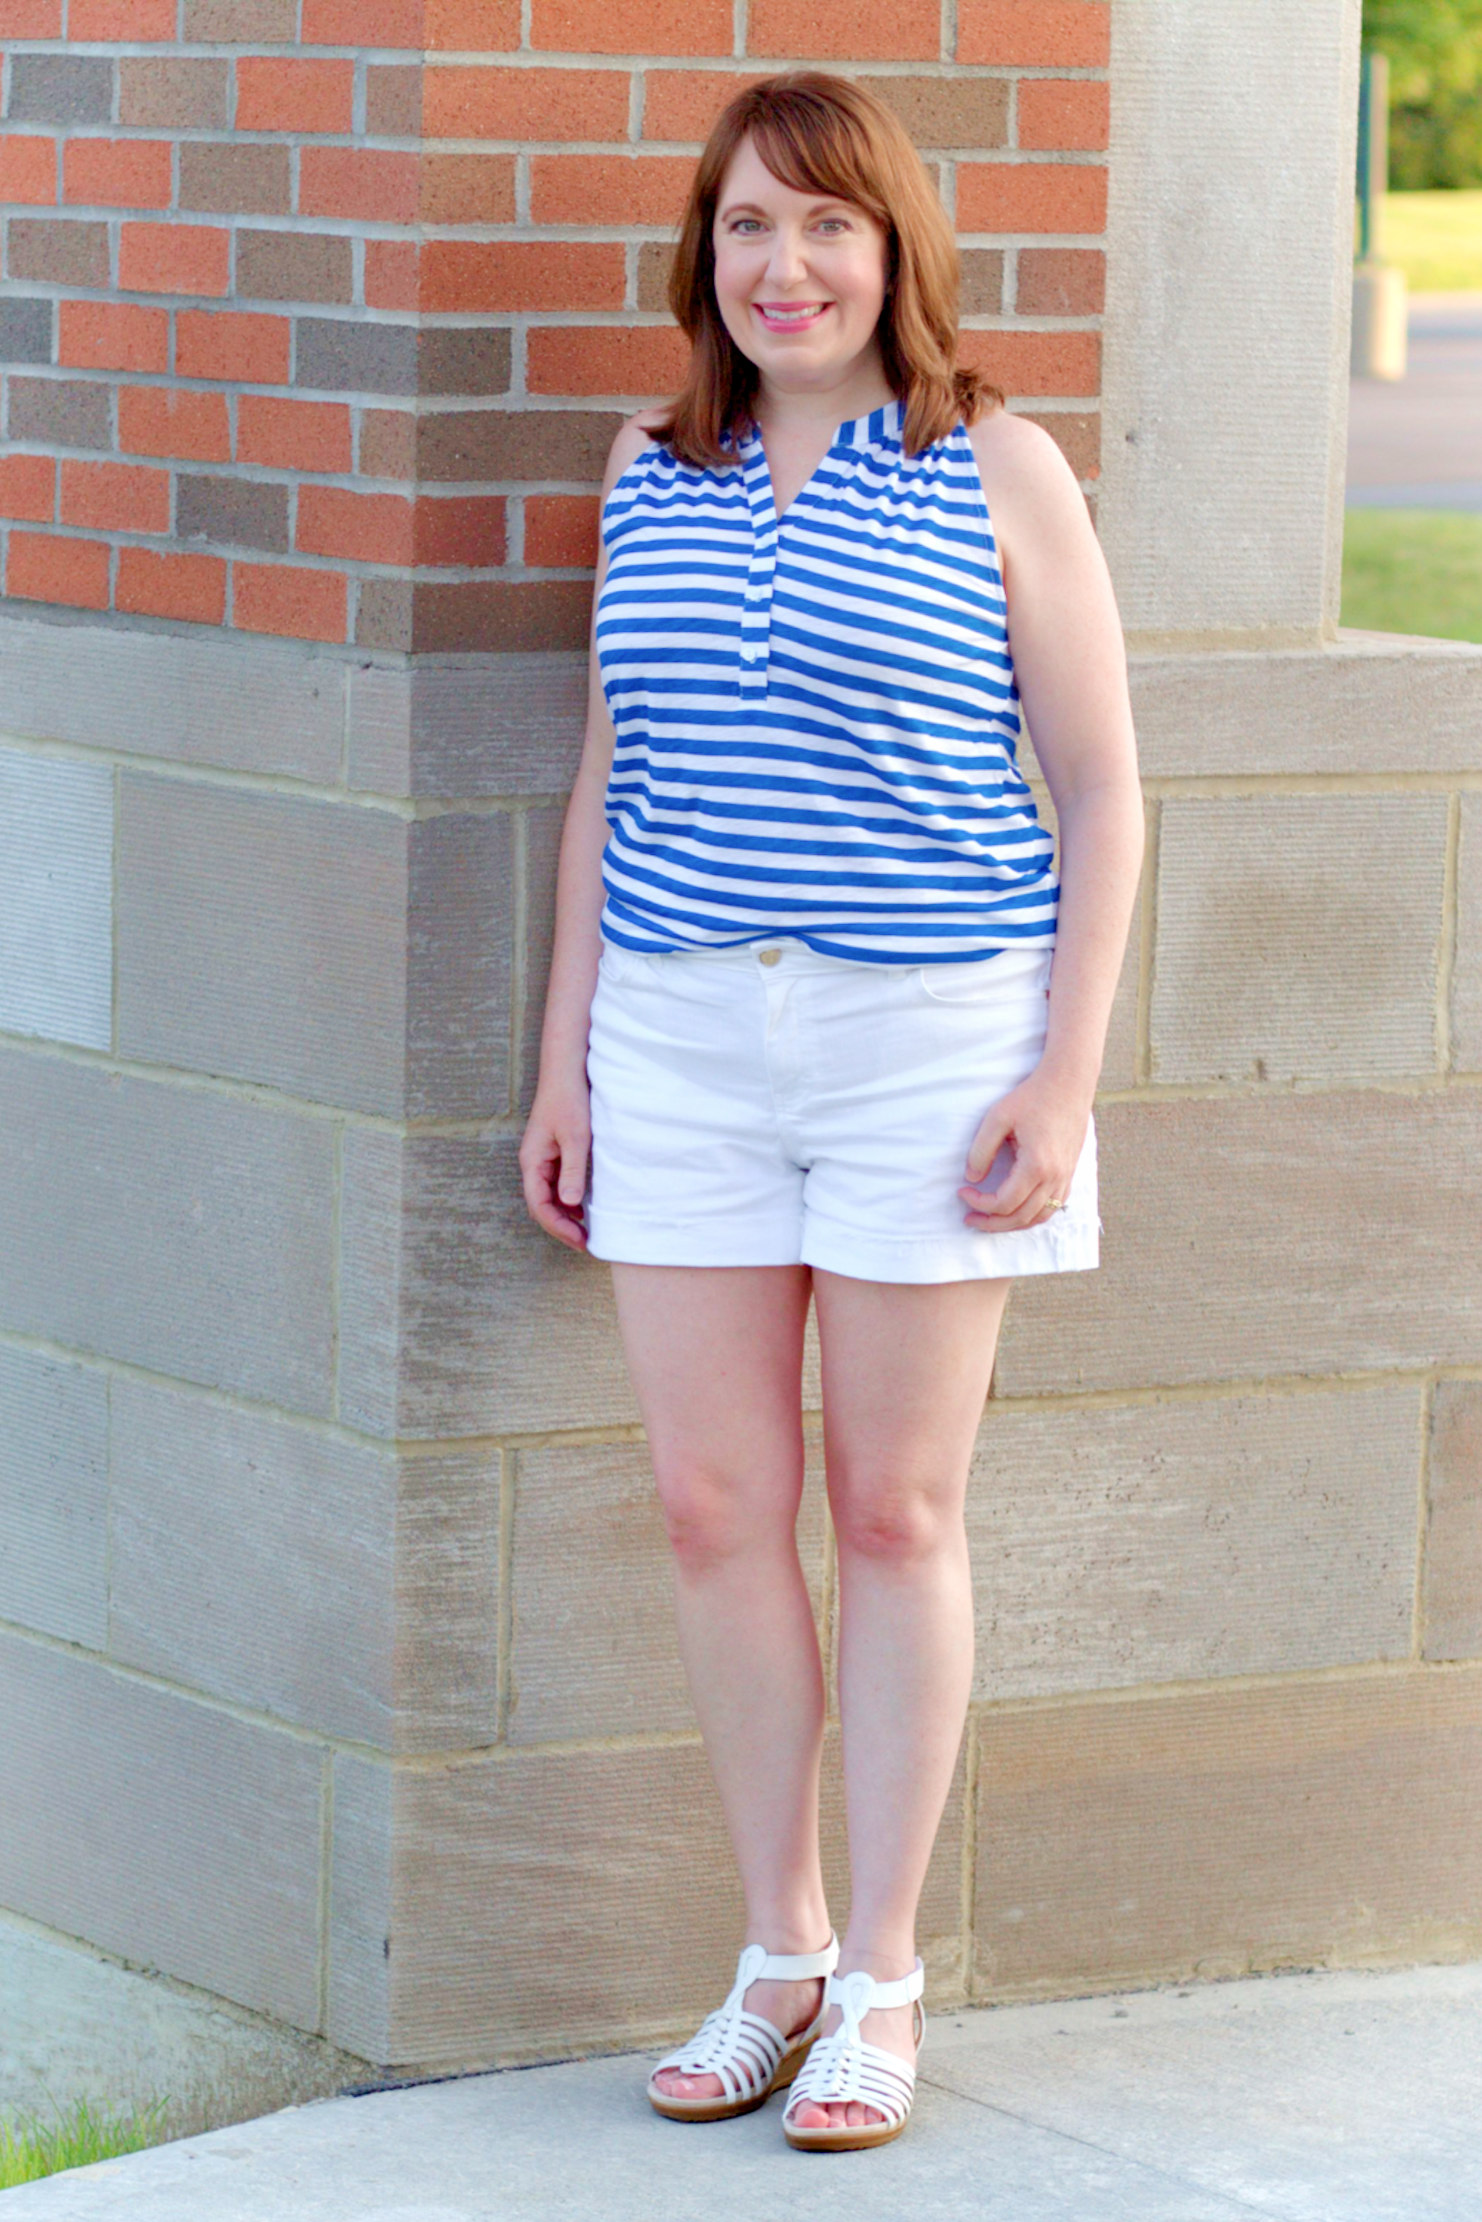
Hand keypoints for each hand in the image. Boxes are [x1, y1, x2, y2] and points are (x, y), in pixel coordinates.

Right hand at [519, 1078, 591, 1250]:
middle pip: (541, 1205)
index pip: (539, 1205)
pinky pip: (556, 1184)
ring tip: (586, 1231)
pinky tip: (583, 1207)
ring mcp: (542, 1158)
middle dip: (560, 1227)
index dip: (558, 1227)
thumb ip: (572, 1171)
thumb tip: (570, 1204)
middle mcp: (533, 1163)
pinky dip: (568, 1200)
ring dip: (564, 1216)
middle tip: (585, 1243)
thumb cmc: (569, 1100)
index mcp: (532, 1161)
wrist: (566, 1072)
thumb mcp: (575, 1137)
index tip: (580, 1240)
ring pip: (548, 1197)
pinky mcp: (553, 1153)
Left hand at [957, 1063, 1091, 1233]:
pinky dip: (1033, 1216)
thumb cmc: (1032, 1097)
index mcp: (1036, 1165)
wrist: (1069, 1083)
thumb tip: (972, 1178)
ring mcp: (1066, 1177)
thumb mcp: (997, 1118)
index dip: (979, 1203)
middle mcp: (1055, 1177)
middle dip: (991, 1223)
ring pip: (1039, 1217)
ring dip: (1012, 1224)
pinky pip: (1053, 1207)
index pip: (1004, 1202)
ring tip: (989, 1220)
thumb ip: (981, 1150)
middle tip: (969, 1218)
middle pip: (1021, 1217)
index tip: (962, 1190)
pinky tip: (1016, 1210)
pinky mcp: (1070, 1173)